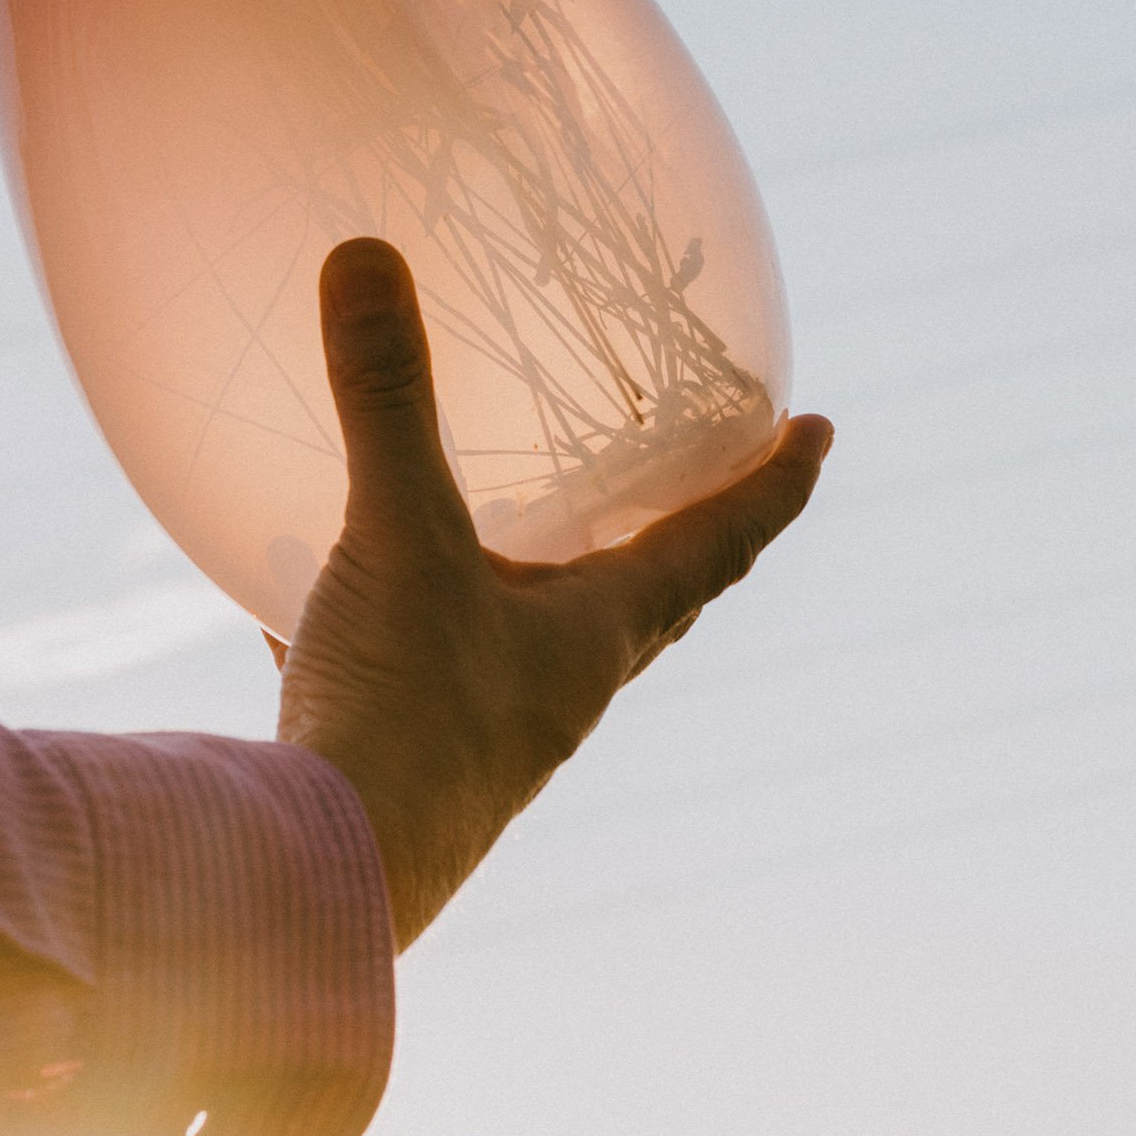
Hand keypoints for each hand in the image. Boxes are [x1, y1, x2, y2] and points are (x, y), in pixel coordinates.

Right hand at [275, 238, 832, 949]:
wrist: (322, 878)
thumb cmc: (401, 711)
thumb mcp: (398, 535)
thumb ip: (386, 398)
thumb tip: (366, 256)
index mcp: (594, 638)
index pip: (716, 547)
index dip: (774, 486)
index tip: (824, 435)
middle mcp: (558, 693)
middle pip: (646, 606)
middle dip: (678, 542)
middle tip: (700, 489)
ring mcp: (487, 739)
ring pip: (532, 645)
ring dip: (538, 590)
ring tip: (511, 538)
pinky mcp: (409, 766)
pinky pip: (413, 674)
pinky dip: (387, 628)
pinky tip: (311, 610)